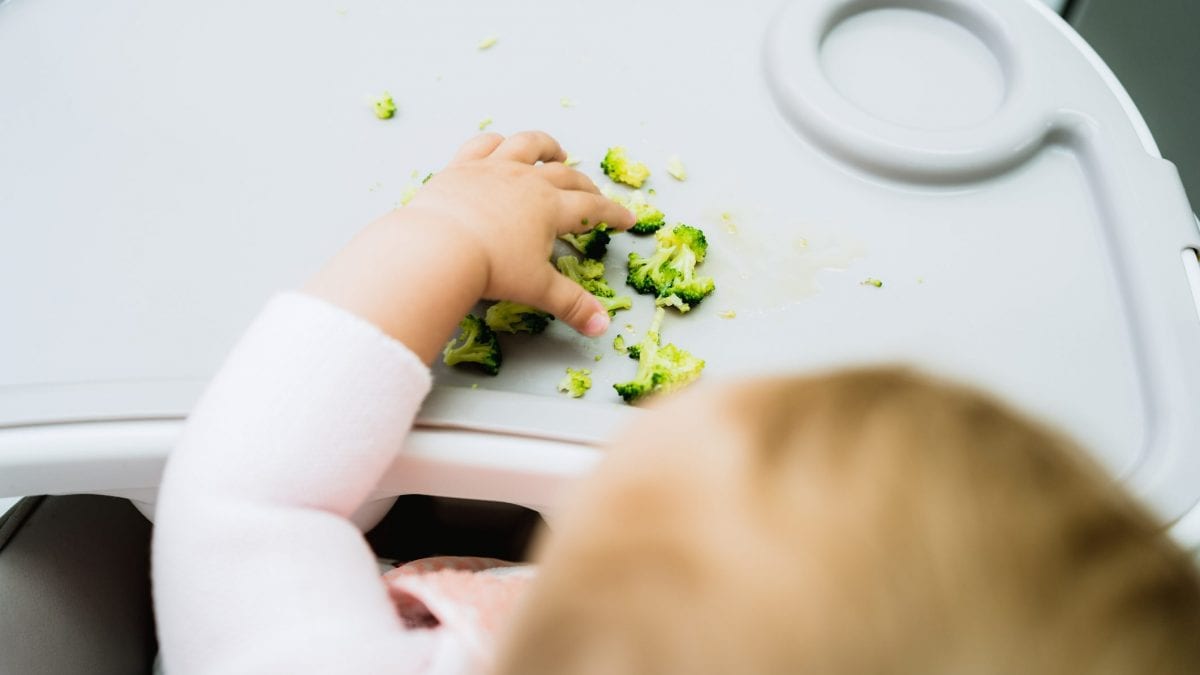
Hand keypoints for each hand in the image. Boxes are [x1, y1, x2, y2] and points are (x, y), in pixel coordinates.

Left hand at [410, 131, 635, 332]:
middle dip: (585, 186)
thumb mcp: (537, 288)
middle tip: (594, 196)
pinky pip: (484, 144)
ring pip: (527, 145)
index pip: (592, 207)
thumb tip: (602, 327)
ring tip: (556, 153)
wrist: (439, 247)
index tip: (626, 218)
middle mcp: (526, 180)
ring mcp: (493, 168)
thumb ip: (572, 305)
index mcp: (550, 207)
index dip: (613, 213)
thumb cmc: (492, 268)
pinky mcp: (461, 166)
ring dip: (546, 147)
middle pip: (565, 176)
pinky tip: (502, 147)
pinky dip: (497, 142)